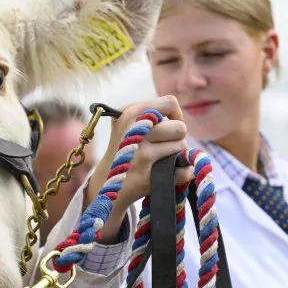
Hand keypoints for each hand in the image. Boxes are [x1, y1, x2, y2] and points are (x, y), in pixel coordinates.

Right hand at [87, 96, 192, 241]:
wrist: (105, 184)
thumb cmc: (124, 149)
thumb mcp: (126, 123)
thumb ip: (150, 114)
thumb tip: (179, 119)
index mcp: (130, 113)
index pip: (170, 103)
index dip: (175, 116)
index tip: (168, 126)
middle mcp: (134, 131)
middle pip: (180, 128)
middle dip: (176, 139)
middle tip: (162, 146)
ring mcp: (141, 155)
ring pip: (182, 148)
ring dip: (176, 156)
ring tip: (159, 160)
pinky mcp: (147, 177)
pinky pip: (183, 171)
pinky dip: (182, 174)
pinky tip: (168, 174)